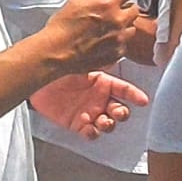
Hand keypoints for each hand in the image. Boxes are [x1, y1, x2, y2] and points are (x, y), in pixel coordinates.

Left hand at [30, 70, 149, 139]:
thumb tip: (110, 46)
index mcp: (103, 82)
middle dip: (122, 113)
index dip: (134, 95)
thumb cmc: (59, 68)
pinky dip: (93, 133)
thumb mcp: (78, 62)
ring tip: (104, 121)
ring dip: (109, 124)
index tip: (143, 101)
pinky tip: (90, 128)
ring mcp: (91, 112)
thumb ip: (94, 60)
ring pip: (108, 123)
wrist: (38, 81)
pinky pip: (91, 133)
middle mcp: (100, 99)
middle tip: (118, 113)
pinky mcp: (79, 124)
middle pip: (119, 110)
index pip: (124, 89)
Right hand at [39, 0, 141, 74]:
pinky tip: (104, 40)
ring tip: (108, 27)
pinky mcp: (117, 54)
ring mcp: (119, 39)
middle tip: (115, 9)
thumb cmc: (64, 26)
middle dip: (127, 7)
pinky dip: (117, 41)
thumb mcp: (79, 0)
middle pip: (135, 9)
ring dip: (123, 25)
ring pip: (131, 28)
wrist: (57, 52)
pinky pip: (124, 44)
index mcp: (108, 3)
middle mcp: (118, 21)